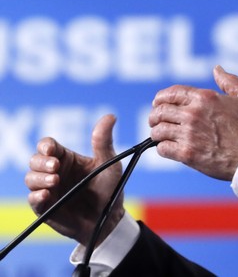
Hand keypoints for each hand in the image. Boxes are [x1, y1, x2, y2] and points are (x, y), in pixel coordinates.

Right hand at [25, 114, 123, 246]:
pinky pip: (33, 200)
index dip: (45, 145)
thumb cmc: (110, 187)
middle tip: (56, 167)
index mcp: (67, 158)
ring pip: (30, 178)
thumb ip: (104, 141)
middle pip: (34, 160)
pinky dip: (36, 196)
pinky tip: (46, 194)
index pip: (47, 146)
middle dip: (41, 162)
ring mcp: (49, 189)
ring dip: (39, 178)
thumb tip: (110, 116)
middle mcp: (54, 172)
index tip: (51, 149)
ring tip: (54, 181)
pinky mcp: (46, 207)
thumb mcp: (109, 162)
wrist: (110, 217)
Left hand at [149, 65, 237, 180]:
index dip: (161, 98)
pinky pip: (163, 149)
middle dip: (155, 115)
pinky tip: (168, 148)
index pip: (171, 93)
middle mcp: (194, 113)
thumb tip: (217, 69)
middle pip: (160, 111)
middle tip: (155, 121)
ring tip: (160, 136)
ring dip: (157, 133)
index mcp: (205, 98)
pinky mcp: (188, 154)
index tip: (158, 103)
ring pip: (158, 130)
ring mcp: (189, 134)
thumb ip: (231, 81)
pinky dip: (162, 148)